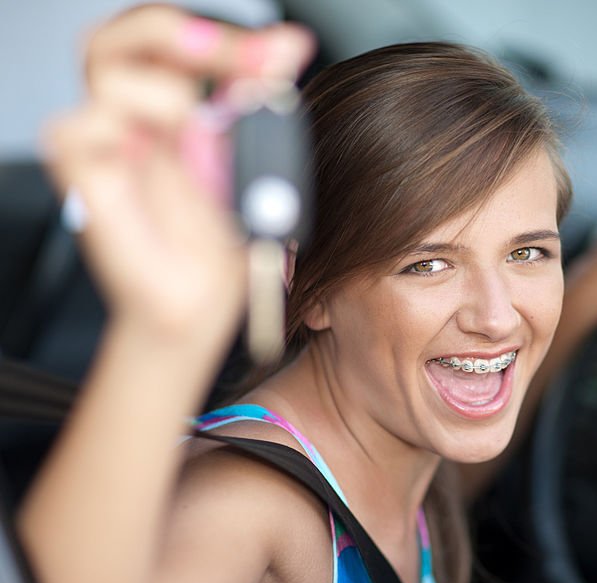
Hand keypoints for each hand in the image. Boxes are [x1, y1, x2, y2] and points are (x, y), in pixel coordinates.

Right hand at [44, 5, 314, 340]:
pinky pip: (77, 130)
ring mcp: (103, 143)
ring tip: (204, 132)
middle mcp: (129, 115)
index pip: (172, 37)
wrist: (202, 302)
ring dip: (168, 94)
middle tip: (236, 56)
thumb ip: (258, 97)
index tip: (279, 50)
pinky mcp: (82, 178)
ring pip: (107, 76)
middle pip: (123, 36)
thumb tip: (288, 44)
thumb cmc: (220, 237)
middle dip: (181, 35)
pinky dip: (124, 136)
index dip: (220, 35)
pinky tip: (167, 162)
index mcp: (166, 101)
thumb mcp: (251, 157)